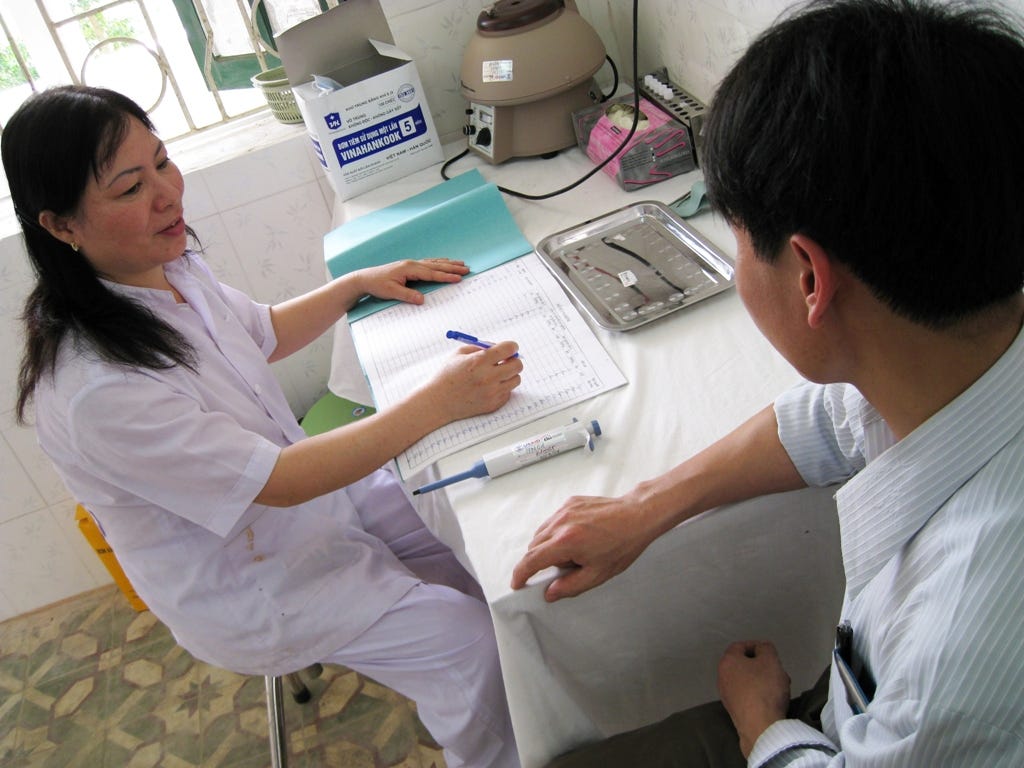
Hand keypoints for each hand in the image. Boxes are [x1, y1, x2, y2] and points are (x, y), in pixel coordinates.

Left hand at [355, 258, 469, 303]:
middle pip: (436, 265)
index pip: (432, 273)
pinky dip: (439, 263)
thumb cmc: (377, 285)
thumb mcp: (391, 292)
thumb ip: (407, 295)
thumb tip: (422, 300)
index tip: (458, 278)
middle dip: (452, 267)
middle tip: (467, 268)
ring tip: (461, 263)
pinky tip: (444, 262)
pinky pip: (428, 263)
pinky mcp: (409, 266)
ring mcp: (411, 264)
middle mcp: (412, 264)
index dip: (446, 276)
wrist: (365, 278)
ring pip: (434, 263)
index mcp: (409, 269)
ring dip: (448, 263)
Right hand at [420, 341, 522, 421]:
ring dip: (509, 375)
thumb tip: (502, 347)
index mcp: (479, 361)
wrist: (438, 401)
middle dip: (513, 360)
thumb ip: (482, 347)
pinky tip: (488, 387)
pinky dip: (502, 388)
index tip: (510, 348)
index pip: (509, 349)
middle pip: (518, 365)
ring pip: (516, 379)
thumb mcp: (459, 353)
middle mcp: (488, 377)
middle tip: (506, 361)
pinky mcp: (493, 404)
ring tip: (495, 374)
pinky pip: (508, 392)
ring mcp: (492, 393)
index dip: (512, 346)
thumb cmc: (447, 375)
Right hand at [510, 493, 656, 600]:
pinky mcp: (570, 502)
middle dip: (540, 562)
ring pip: (541, 533)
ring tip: (574, 553)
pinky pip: (553, 521)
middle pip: (534, 546)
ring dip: (547, 546)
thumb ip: (570, 586)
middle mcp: (561, 523)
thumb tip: (550, 593)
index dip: (520, 574)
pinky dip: (556, 533)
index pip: (532, 560)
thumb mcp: (598, 574)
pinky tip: (577, 538)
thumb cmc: (622, 545)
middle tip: (563, 569)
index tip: (517, 584)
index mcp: (566, 542)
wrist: (637, 516)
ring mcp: (565, 510)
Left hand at [717, 641, 790, 757]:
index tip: (771, 654)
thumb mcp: (771, 660)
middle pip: (744, 664)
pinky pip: (747, 695)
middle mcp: (722, 677)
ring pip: (747, 680)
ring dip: (763, 680)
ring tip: (780, 687)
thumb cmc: (764, 688)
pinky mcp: (734, 711)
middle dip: (763, 666)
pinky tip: (772, 700)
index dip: (757, 646)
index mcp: (727, 661)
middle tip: (778, 672)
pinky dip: (759, 694)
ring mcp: (726, 695)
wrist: (760, 727)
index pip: (740, 646)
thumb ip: (766, 648)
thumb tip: (761, 648)